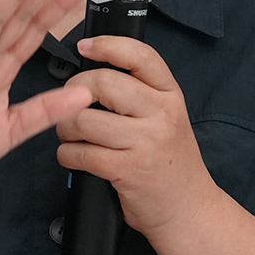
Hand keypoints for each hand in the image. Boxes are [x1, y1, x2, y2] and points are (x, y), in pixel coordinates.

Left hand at [55, 34, 221, 235]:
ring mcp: (146, 143)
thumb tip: (94, 73)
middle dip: (73, 92)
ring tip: (71, 135)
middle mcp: (161, 114)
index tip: (85, 46)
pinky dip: (68, 154)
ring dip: (66, 128)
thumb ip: (140, 94)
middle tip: (68, 104)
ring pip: (85, 119)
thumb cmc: (169, 162)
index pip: (140, 56)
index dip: (108, 45)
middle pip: (103, 83)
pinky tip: (74, 156)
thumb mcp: (168, 117)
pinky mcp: (128, 170)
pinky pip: (81, 153)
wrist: (189, 209)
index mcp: (170, 95)